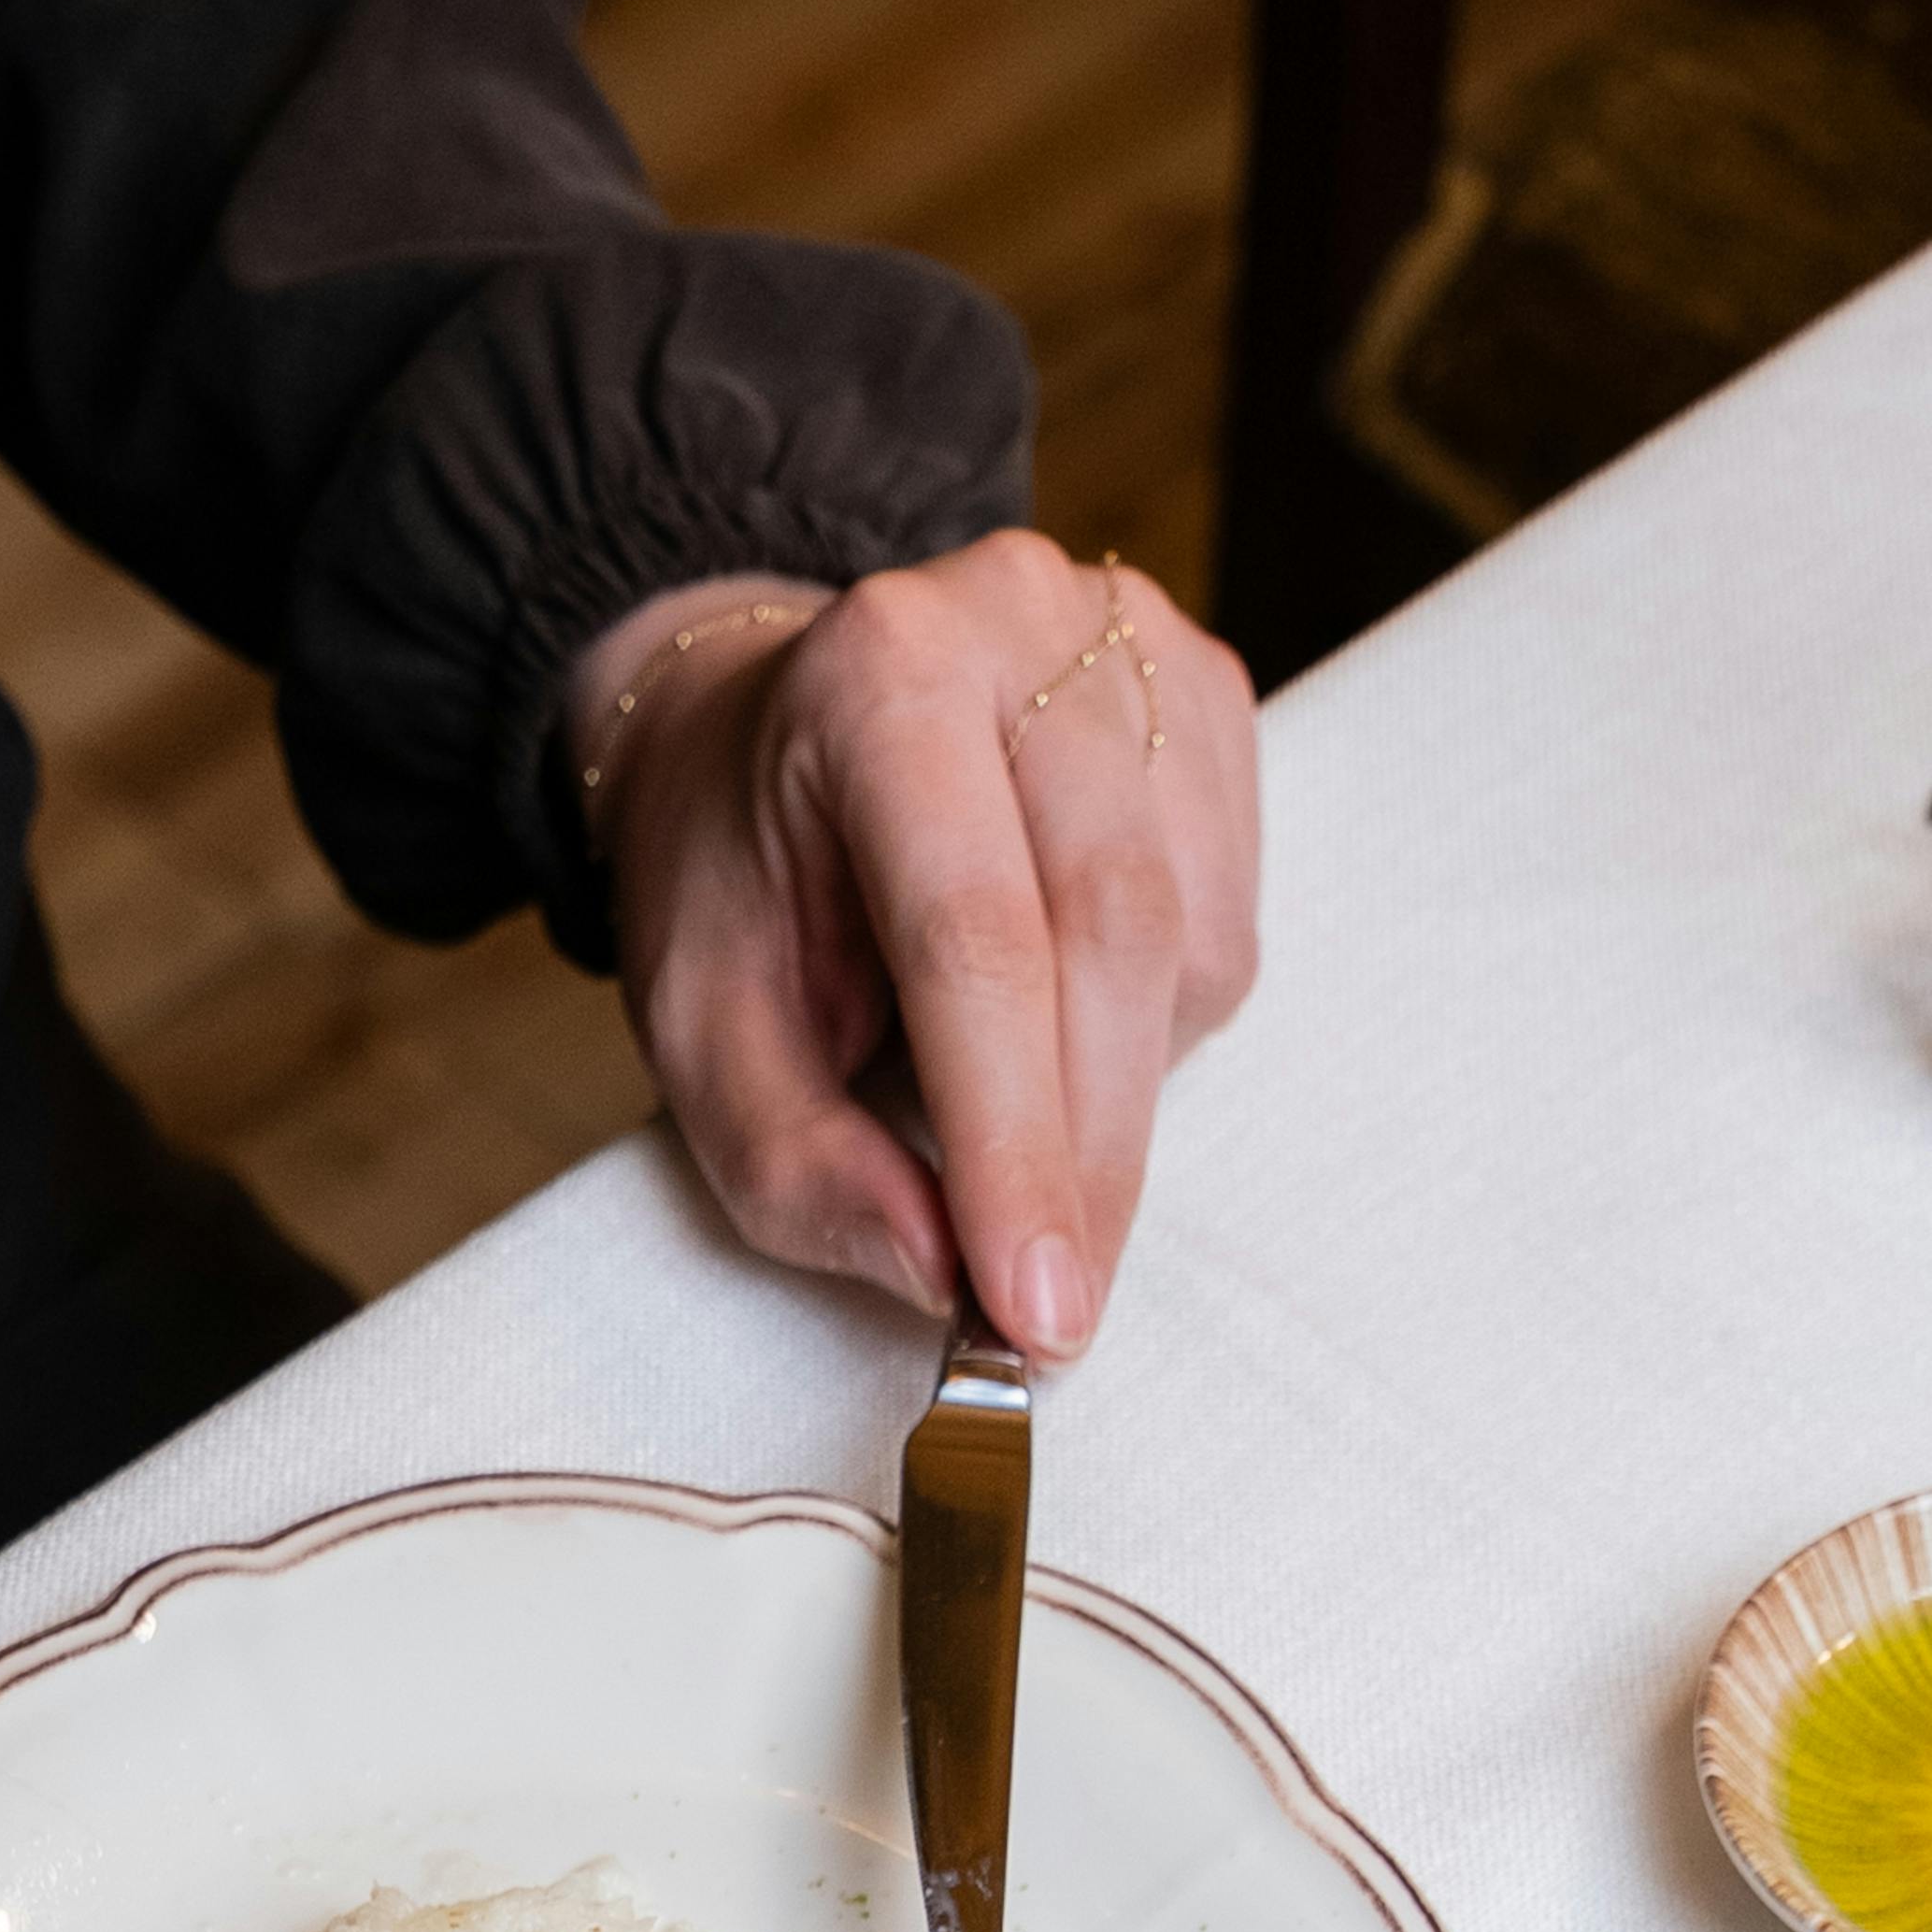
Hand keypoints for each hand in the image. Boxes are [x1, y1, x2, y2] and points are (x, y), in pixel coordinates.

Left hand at [581, 531, 1259, 1353]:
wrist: (766, 731)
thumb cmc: (740, 880)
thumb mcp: (703, 1037)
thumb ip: (802, 1166)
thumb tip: (942, 1273)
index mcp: (876, 677)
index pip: (974, 935)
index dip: (1015, 1140)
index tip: (1037, 1307)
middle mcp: (1017, 624)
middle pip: (1110, 928)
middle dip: (1090, 1151)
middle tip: (1060, 1307)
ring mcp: (1130, 645)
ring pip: (1189, 937)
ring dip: (1123, 1083)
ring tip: (1011, 1093)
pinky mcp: (1203, 693)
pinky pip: (1228, 916)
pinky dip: (1160, 1020)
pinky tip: (1064, 1006)